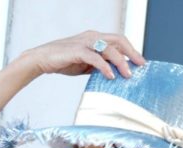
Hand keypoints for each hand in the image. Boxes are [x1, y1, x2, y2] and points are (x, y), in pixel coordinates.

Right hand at [25, 31, 145, 80]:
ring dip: (120, 62)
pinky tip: (110, 76)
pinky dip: (104, 67)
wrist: (42, 59)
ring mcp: (85, 42)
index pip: (118, 41)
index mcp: (95, 38)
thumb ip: (96, 65)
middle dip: (131, 53)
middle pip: (118, 40)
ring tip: (127, 74)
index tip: (138, 61)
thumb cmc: (62, 61)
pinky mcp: (78, 51)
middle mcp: (92, 36)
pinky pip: (95, 58)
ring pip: (109, 49)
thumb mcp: (83, 64)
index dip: (130, 50)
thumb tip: (109, 73)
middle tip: (140, 65)